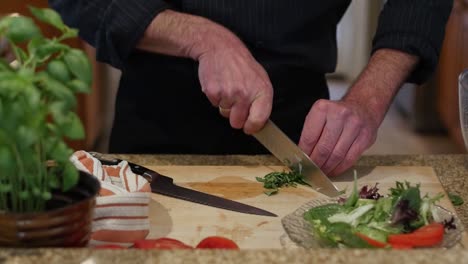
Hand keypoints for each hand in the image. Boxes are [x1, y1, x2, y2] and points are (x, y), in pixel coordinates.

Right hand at [137, 10, 272, 133]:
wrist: (220, 47)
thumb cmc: (241, 64)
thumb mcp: (259, 78)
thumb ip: (261, 101)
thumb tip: (258, 122)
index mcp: (262, 91)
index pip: (259, 120)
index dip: (251, 127)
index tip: (248, 127)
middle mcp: (246, 93)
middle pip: (237, 122)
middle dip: (235, 116)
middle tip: (235, 100)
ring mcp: (229, 93)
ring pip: (224, 114)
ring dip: (224, 104)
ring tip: (227, 86)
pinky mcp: (213, 92)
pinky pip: (214, 104)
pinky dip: (215, 97)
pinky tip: (219, 83)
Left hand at [298, 99, 378, 176]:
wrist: (362, 107)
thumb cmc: (336, 114)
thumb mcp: (319, 116)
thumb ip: (310, 133)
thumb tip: (302, 155)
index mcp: (323, 108)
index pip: (309, 137)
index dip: (304, 153)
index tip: (301, 162)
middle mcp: (340, 115)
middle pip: (324, 148)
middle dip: (315, 163)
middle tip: (310, 170)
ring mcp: (355, 126)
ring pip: (337, 155)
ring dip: (327, 167)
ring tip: (321, 172)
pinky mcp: (366, 137)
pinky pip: (350, 158)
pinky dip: (340, 168)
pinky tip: (333, 170)